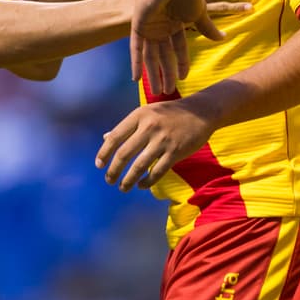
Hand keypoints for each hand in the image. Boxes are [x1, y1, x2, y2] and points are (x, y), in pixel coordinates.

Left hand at [95, 99, 218, 190]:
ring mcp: (163, 140)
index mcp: (139, 116)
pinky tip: (141, 185)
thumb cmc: (170, 113)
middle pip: (124, 154)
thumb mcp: (147, 113)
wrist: (200, 112)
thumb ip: (127, 126)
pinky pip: (157, 172)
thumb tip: (105, 138)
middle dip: (113, 170)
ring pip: (139, 166)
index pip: (115, 137)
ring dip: (128, 180)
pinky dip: (146, 182)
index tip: (99, 165)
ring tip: (122, 187)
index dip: (104, 153)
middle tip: (109, 180)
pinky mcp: (175, 151)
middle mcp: (149, 127)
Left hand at [131, 0, 245, 95]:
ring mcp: (149, 27)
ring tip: (157, 91)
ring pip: (150, 55)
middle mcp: (162, 27)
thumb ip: (208, 28)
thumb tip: (223, 38)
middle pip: (164, 55)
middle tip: (168, 91)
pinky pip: (135, 48)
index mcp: (176, 24)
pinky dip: (136, 63)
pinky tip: (136, 78)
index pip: (179, 48)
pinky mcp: (138, 26)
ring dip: (153, 73)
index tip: (184, 78)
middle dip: (166, 73)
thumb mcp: (199, 14)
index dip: (182, 63)